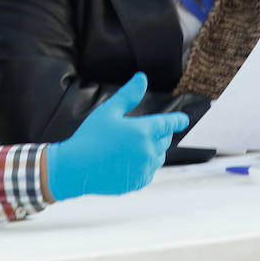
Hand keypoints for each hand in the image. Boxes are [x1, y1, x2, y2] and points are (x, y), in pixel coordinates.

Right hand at [45, 73, 189, 200]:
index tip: (184, 120)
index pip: (169, 124)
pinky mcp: (138, 182)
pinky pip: (149, 171)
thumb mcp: (108, 111)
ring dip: (152, 150)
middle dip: (159, 134)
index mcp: (143, 131)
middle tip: (141, 131)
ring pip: (158, 157)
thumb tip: (142, 78)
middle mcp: (148, 151)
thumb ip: (129, 95)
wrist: (75, 168)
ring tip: (132, 146)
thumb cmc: (90, 137)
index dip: (178, 120)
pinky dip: (144, 166)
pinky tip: (127, 162)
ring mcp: (144, 169)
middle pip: (164, 140)